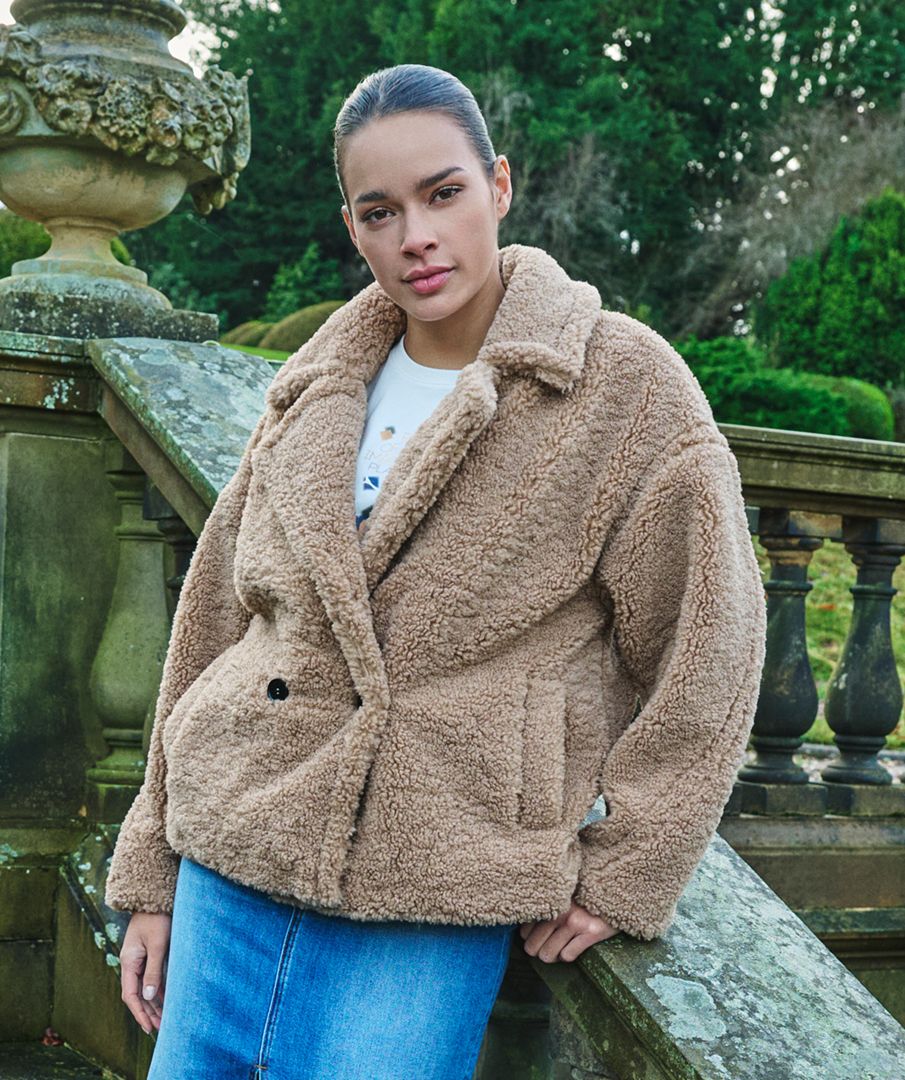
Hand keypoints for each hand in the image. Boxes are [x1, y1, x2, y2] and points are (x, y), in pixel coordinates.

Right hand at [119, 911, 171, 1034]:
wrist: (156, 896)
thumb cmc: (157, 918)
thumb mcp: (157, 944)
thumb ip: (153, 970)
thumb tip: (147, 997)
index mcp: (129, 961)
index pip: (130, 995)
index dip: (139, 1012)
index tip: (148, 1027)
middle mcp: (132, 962)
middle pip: (136, 994)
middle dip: (147, 1012)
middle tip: (159, 1029)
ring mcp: (140, 958)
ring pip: (145, 987)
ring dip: (153, 1003)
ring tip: (164, 1020)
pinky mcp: (150, 953)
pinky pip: (152, 977)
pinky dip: (158, 989)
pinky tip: (167, 999)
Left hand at [519, 900, 618, 961]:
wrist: (615, 894)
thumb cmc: (585, 897)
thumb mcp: (562, 898)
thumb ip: (546, 909)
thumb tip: (524, 933)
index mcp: (550, 901)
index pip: (524, 931)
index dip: (530, 939)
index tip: (540, 937)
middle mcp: (560, 911)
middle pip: (532, 947)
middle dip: (539, 951)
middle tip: (549, 946)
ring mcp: (576, 922)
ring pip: (548, 954)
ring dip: (553, 956)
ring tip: (561, 948)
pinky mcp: (591, 933)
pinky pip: (568, 956)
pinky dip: (569, 955)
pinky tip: (575, 946)